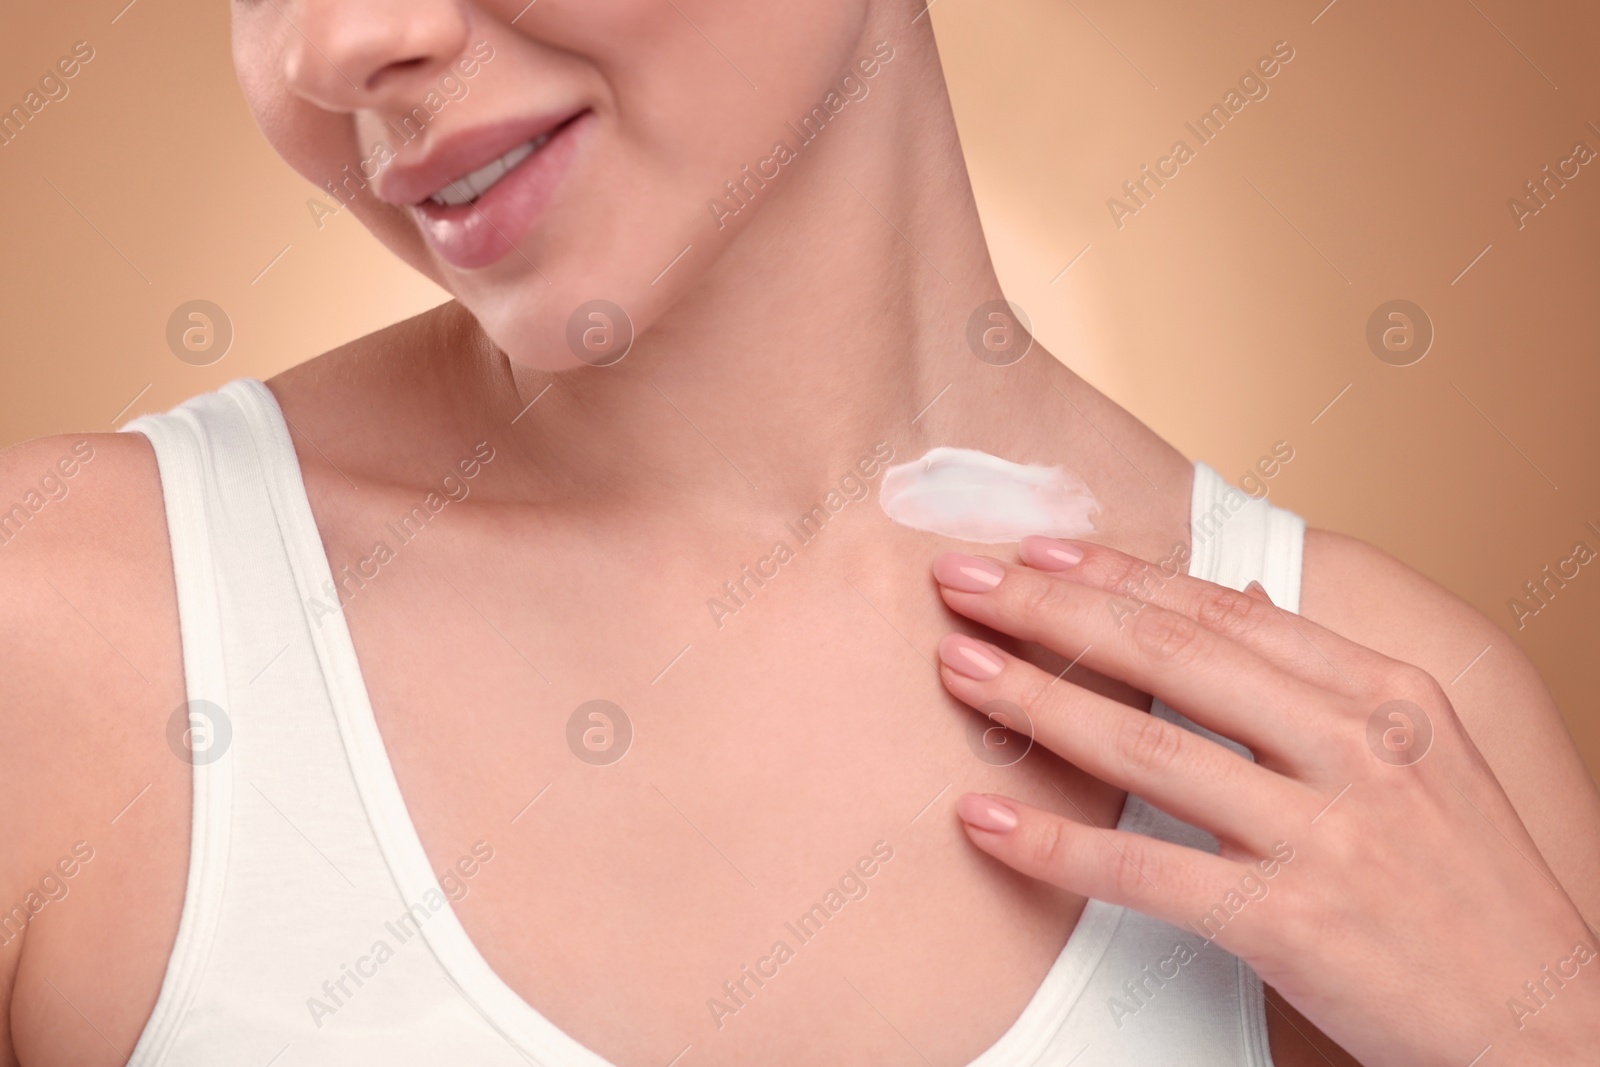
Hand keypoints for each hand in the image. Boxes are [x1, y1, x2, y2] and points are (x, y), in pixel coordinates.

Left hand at [931, 537, 1599, 1066]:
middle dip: (1054, 611)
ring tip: (960, 670)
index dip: (1119, 576)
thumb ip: (1325, 678)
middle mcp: (1358, 749)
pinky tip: (988, 822)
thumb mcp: (1419, 757)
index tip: (1039, 551)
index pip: (1224, 612)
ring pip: (1149, 748)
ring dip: (1039, 702)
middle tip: (964, 582)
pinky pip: (1145, 871)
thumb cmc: (1469, 888)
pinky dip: (1055, 845)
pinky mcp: (1293, 921)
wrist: (1545, 1023)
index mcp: (1386, 695)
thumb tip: (1243, 598)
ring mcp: (1328, 835)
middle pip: (1174, 656)